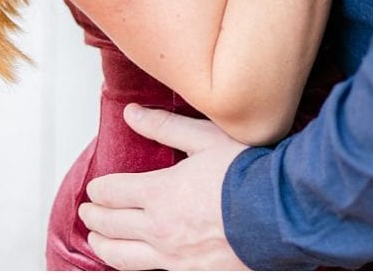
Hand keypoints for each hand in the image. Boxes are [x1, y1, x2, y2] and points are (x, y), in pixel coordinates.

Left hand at [80, 105, 248, 269]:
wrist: (285, 216)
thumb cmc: (249, 175)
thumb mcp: (205, 139)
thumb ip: (164, 126)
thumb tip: (131, 114)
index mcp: (159, 193)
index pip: (112, 193)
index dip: (98, 190)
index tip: (95, 189)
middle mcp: (161, 229)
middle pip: (111, 225)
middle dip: (94, 217)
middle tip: (88, 213)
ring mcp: (176, 259)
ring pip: (124, 258)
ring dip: (104, 247)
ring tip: (97, 240)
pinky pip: (152, 275)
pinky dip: (133, 269)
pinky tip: (131, 264)